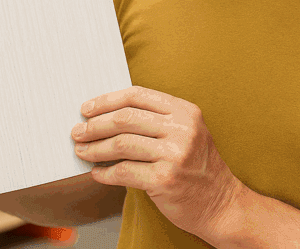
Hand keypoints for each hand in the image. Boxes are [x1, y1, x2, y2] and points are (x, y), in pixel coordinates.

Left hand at [71, 86, 242, 239]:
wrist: (221, 204)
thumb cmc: (197, 167)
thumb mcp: (186, 132)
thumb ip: (155, 119)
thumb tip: (106, 115)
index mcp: (185, 111)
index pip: (137, 95)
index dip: (107, 100)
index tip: (87, 108)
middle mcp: (182, 129)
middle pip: (125, 118)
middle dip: (95, 124)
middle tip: (78, 131)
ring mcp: (174, 154)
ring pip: (121, 144)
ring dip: (95, 148)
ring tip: (81, 151)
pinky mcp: (165, 180)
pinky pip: (124, 172)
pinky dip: (105, 172)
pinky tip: (97, 173)